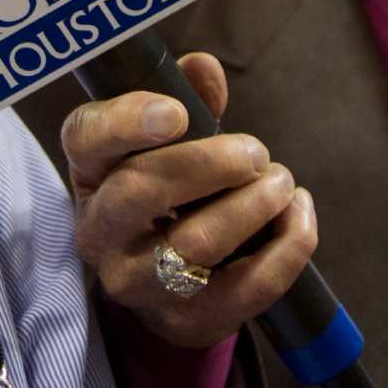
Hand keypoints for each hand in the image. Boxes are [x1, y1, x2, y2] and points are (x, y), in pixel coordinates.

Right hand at [61, 52, 315, 347]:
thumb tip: (203, 67)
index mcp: (91, 172)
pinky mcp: (186, 319)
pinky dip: (285, 249)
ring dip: (252, 205)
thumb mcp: (162, 145)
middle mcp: (101, 230)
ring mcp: (138, 282)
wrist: (160, 287)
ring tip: (281, 182)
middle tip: (256, 151)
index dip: (128, 122)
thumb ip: (185, 98)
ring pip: (194, 243)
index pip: (87, 139)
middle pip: (141, 191)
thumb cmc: (166, 195)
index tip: (177, 113)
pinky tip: (300, 216)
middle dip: (209, 164)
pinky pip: (244, 288)